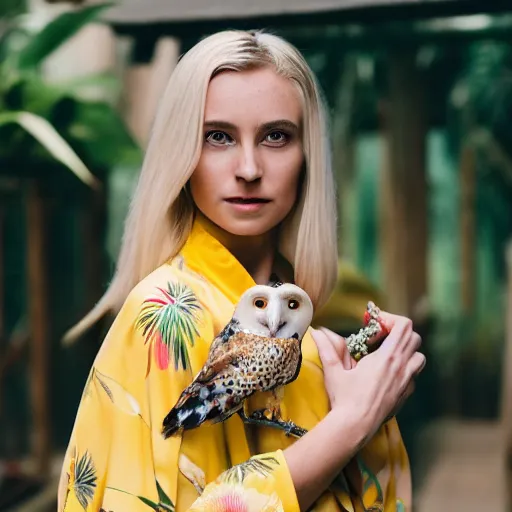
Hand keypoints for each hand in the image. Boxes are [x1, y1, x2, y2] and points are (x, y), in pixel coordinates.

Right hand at [311, 313, 424, 439]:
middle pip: (414, 337)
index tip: (373, 325)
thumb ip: (326, 347)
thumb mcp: (333, 370)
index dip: (390, 319)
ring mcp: (406, 382)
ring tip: (386, 354)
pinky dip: (405, 369)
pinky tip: (387, 375)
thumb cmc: (344, 398)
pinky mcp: (406, 395)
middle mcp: (401, 367)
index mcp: (386, 357)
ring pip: (419, 356)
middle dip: (398, 332)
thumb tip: (316, 331)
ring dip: (406, 350)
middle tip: (378, 337)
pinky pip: (413, 375)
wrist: (355, 427)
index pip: (403, 326)